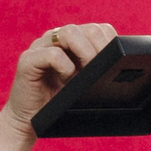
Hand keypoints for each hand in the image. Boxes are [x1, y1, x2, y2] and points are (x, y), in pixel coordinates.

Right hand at [0, 21, 117, 150]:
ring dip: (84, 55)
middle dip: (100, 50)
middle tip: (100, 73)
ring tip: (83, 77)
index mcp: (72, 41)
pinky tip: (65, 82)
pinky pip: (52, 54)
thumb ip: (97, 71)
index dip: (110, 45)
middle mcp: (56, 38)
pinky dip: (65, 68)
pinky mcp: (28, 60)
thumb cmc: (59, 104)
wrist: (28, 122)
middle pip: (87, 28)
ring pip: (70, 33)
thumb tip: (123, 69)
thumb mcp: (84, 85)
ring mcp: (41, 46)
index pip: (99, 30)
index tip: (113, 66)